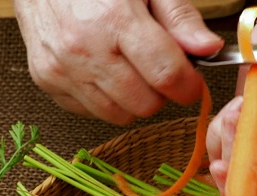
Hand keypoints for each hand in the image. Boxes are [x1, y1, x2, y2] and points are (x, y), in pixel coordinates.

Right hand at [14, 0, 223, 124]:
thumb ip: (180, 18)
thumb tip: (210, 49)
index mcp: (115, 20)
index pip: (167, 76)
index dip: (189, 86)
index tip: (192, 82)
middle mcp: (84, 49)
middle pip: (145, 104)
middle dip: (161, 93)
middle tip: (157, 68)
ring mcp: (61, 68)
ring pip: (119, 115)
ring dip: (133, 99)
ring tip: (129, 68)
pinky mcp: (46, 80)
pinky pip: (91, 111)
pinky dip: (105, 99)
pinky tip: (103, 70)